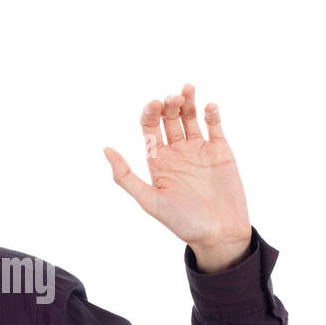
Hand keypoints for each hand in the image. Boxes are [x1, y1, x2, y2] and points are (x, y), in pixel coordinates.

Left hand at [103, 83, 252, 271]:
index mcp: (157, 160)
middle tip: (172, 99)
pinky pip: (214, 126)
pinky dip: (211, 113)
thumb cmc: (183, 222)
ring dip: (188, 102)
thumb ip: (126, 177)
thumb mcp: (150, 201)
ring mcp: (199, 149)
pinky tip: (209, 107)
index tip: (153, 105)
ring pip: (190, 117)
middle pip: (169, 118)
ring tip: (188, 90)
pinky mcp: (221, 150)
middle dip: (169, 105)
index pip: (149, 127)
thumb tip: (105, 149)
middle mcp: (176, 151)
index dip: (149, 112)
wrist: (219, 234)